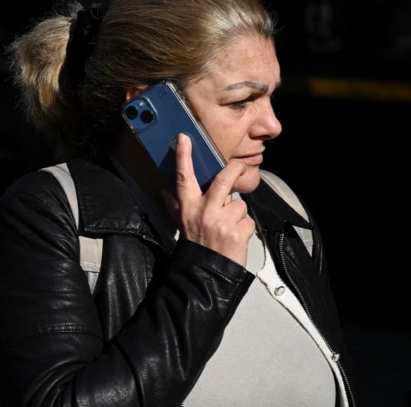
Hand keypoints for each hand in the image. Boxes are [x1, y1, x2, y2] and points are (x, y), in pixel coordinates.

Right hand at [167, 133, 255, 265]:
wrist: (206, 272)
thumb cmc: (195, 244)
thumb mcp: (180, 223)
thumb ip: (173, 205)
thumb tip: (163, 190)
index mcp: (189, 207)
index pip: (184, 178)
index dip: (183, 156)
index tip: (184, 138)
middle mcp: (204, 211)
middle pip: (223, 180)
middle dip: (235, 169)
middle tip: (239, 166)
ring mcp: (222, 221)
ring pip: (239, 205)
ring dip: (237, 214)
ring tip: (228, 227)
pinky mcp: (238, 231)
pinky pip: (248, 220)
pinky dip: (244, 228)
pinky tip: (235, 237)